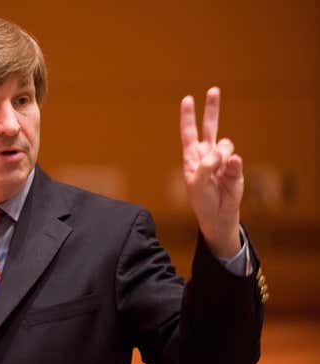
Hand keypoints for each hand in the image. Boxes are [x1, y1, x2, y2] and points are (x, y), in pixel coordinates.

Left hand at [180, 87, 242, 257]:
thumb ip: (207, 166)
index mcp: (192, 157)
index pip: (188, 133)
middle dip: (212, 109)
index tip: (187, 99)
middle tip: (213, 90)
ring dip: (222, 155)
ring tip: (218, 173)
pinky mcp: (235, 167)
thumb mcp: (197, 184)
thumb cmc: (202, 200)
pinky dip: (233, 166)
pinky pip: (235, 159)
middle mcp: (207, 154)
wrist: (217, 214)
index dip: (188, 117)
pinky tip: (229, 174)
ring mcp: (222, 159)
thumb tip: (223, 153)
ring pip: (225, 144)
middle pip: (209, 127)